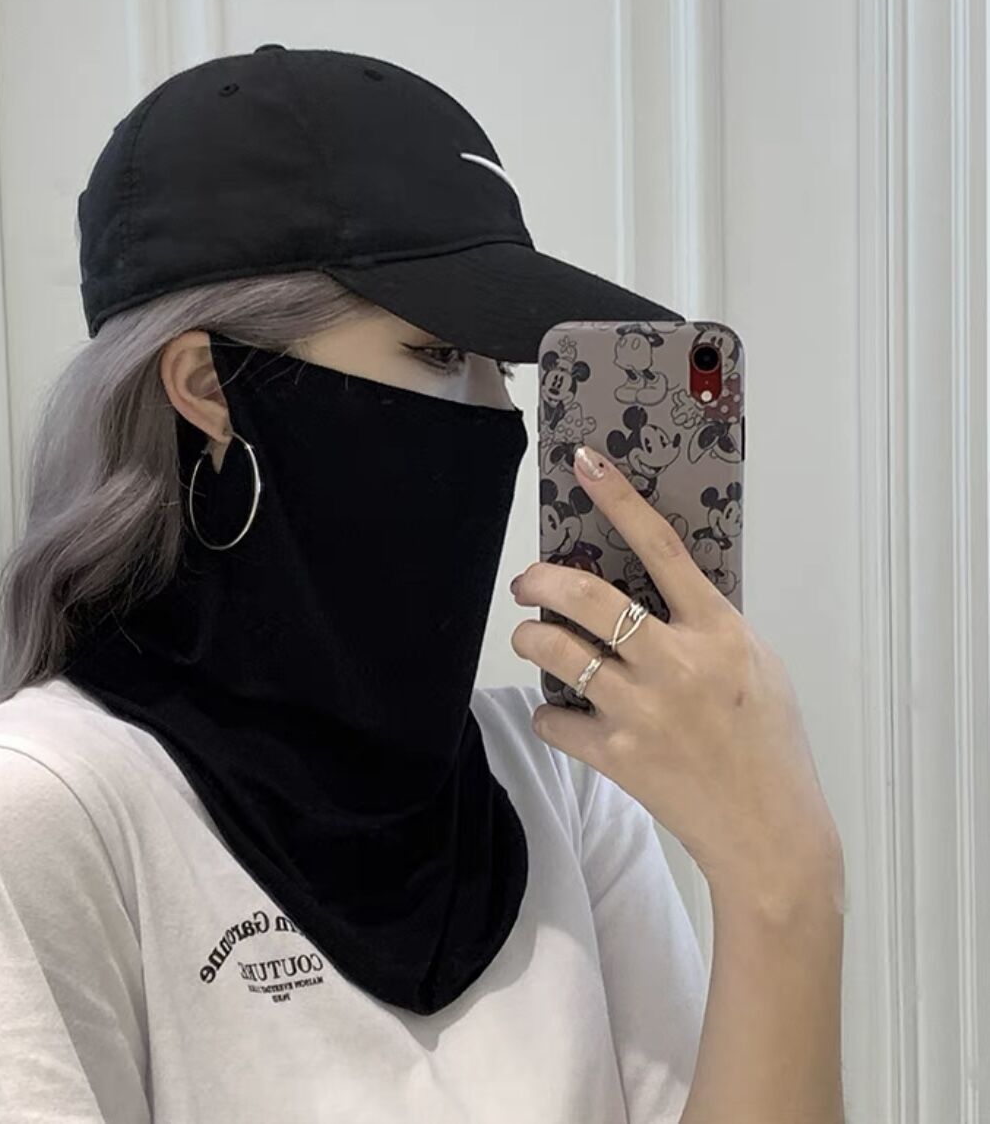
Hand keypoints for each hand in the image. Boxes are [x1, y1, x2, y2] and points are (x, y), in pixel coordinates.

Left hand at [510, 444, 841, 909]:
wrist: (770, 833)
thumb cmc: (768, 741)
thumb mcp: (756, 665)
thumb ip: (708, 625)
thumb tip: (650, 591)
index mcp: (718, 632)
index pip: (662, 549)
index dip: (619, 501)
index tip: (585, 464)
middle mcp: (676, 663)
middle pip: (587, 597)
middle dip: (540, 580)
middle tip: (526, 583)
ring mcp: (642, 711)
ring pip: (555, 652)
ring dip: (530, 639)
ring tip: (533, 638)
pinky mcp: (617, 757)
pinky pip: (553, 718)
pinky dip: (549, 712)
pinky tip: (561, 713)